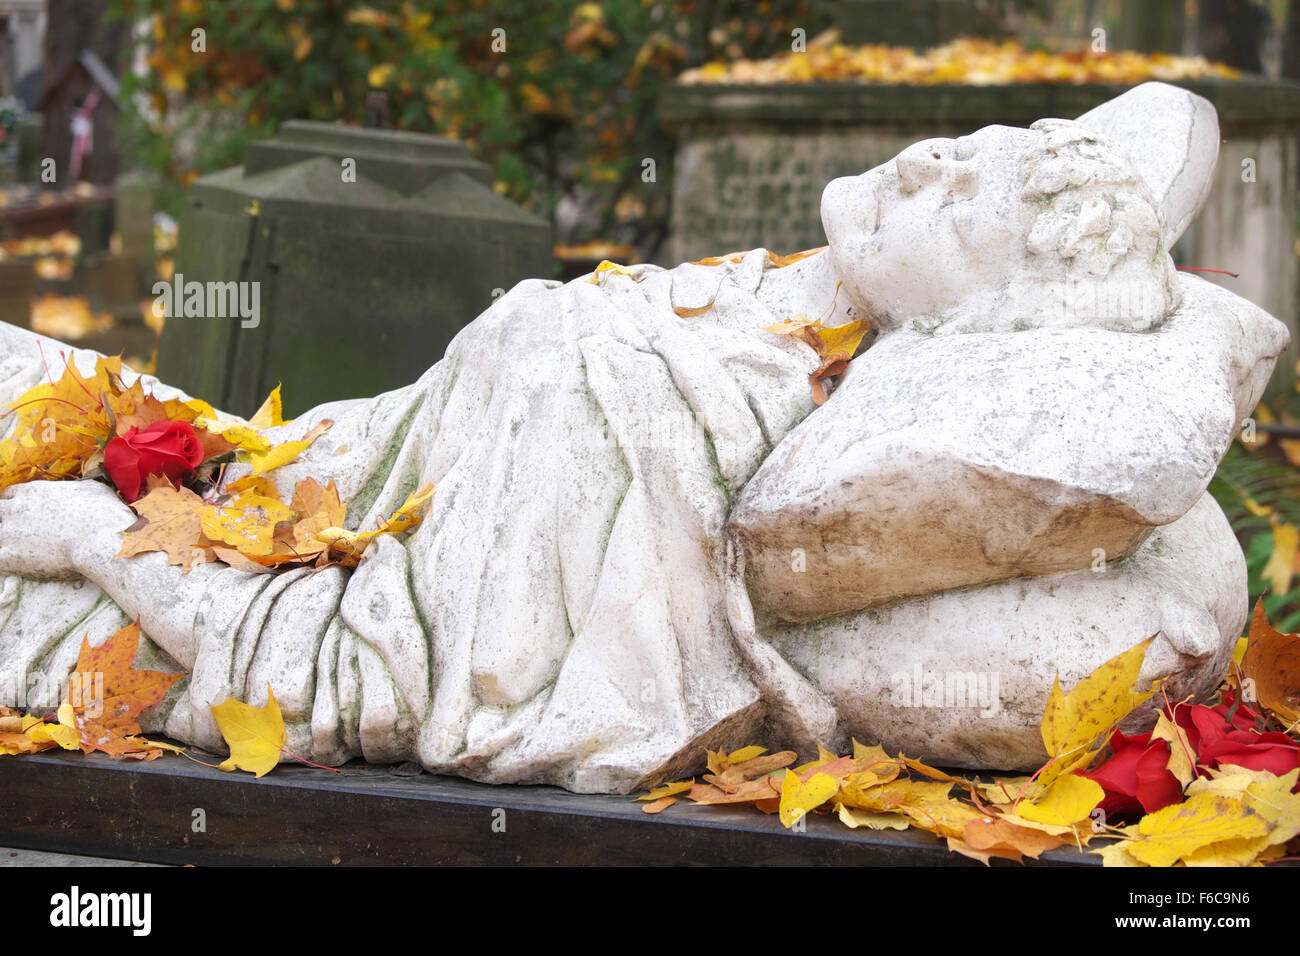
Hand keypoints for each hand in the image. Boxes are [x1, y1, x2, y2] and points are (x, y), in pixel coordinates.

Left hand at [0, 479, 133, 578]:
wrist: (103, 543)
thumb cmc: (105, 516)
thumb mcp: (95, 490)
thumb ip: (80, 488)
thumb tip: (85, 490)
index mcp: (34, 492)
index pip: (9, 495)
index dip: (15, 506)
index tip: (24, 516)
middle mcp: (16, 509)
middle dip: (5, 522)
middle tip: (21, 535)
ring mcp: (9, 533)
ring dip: (5, 544)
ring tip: (23, 554)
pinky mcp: (10, 556)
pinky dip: (5, 564)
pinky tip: (18, 569)